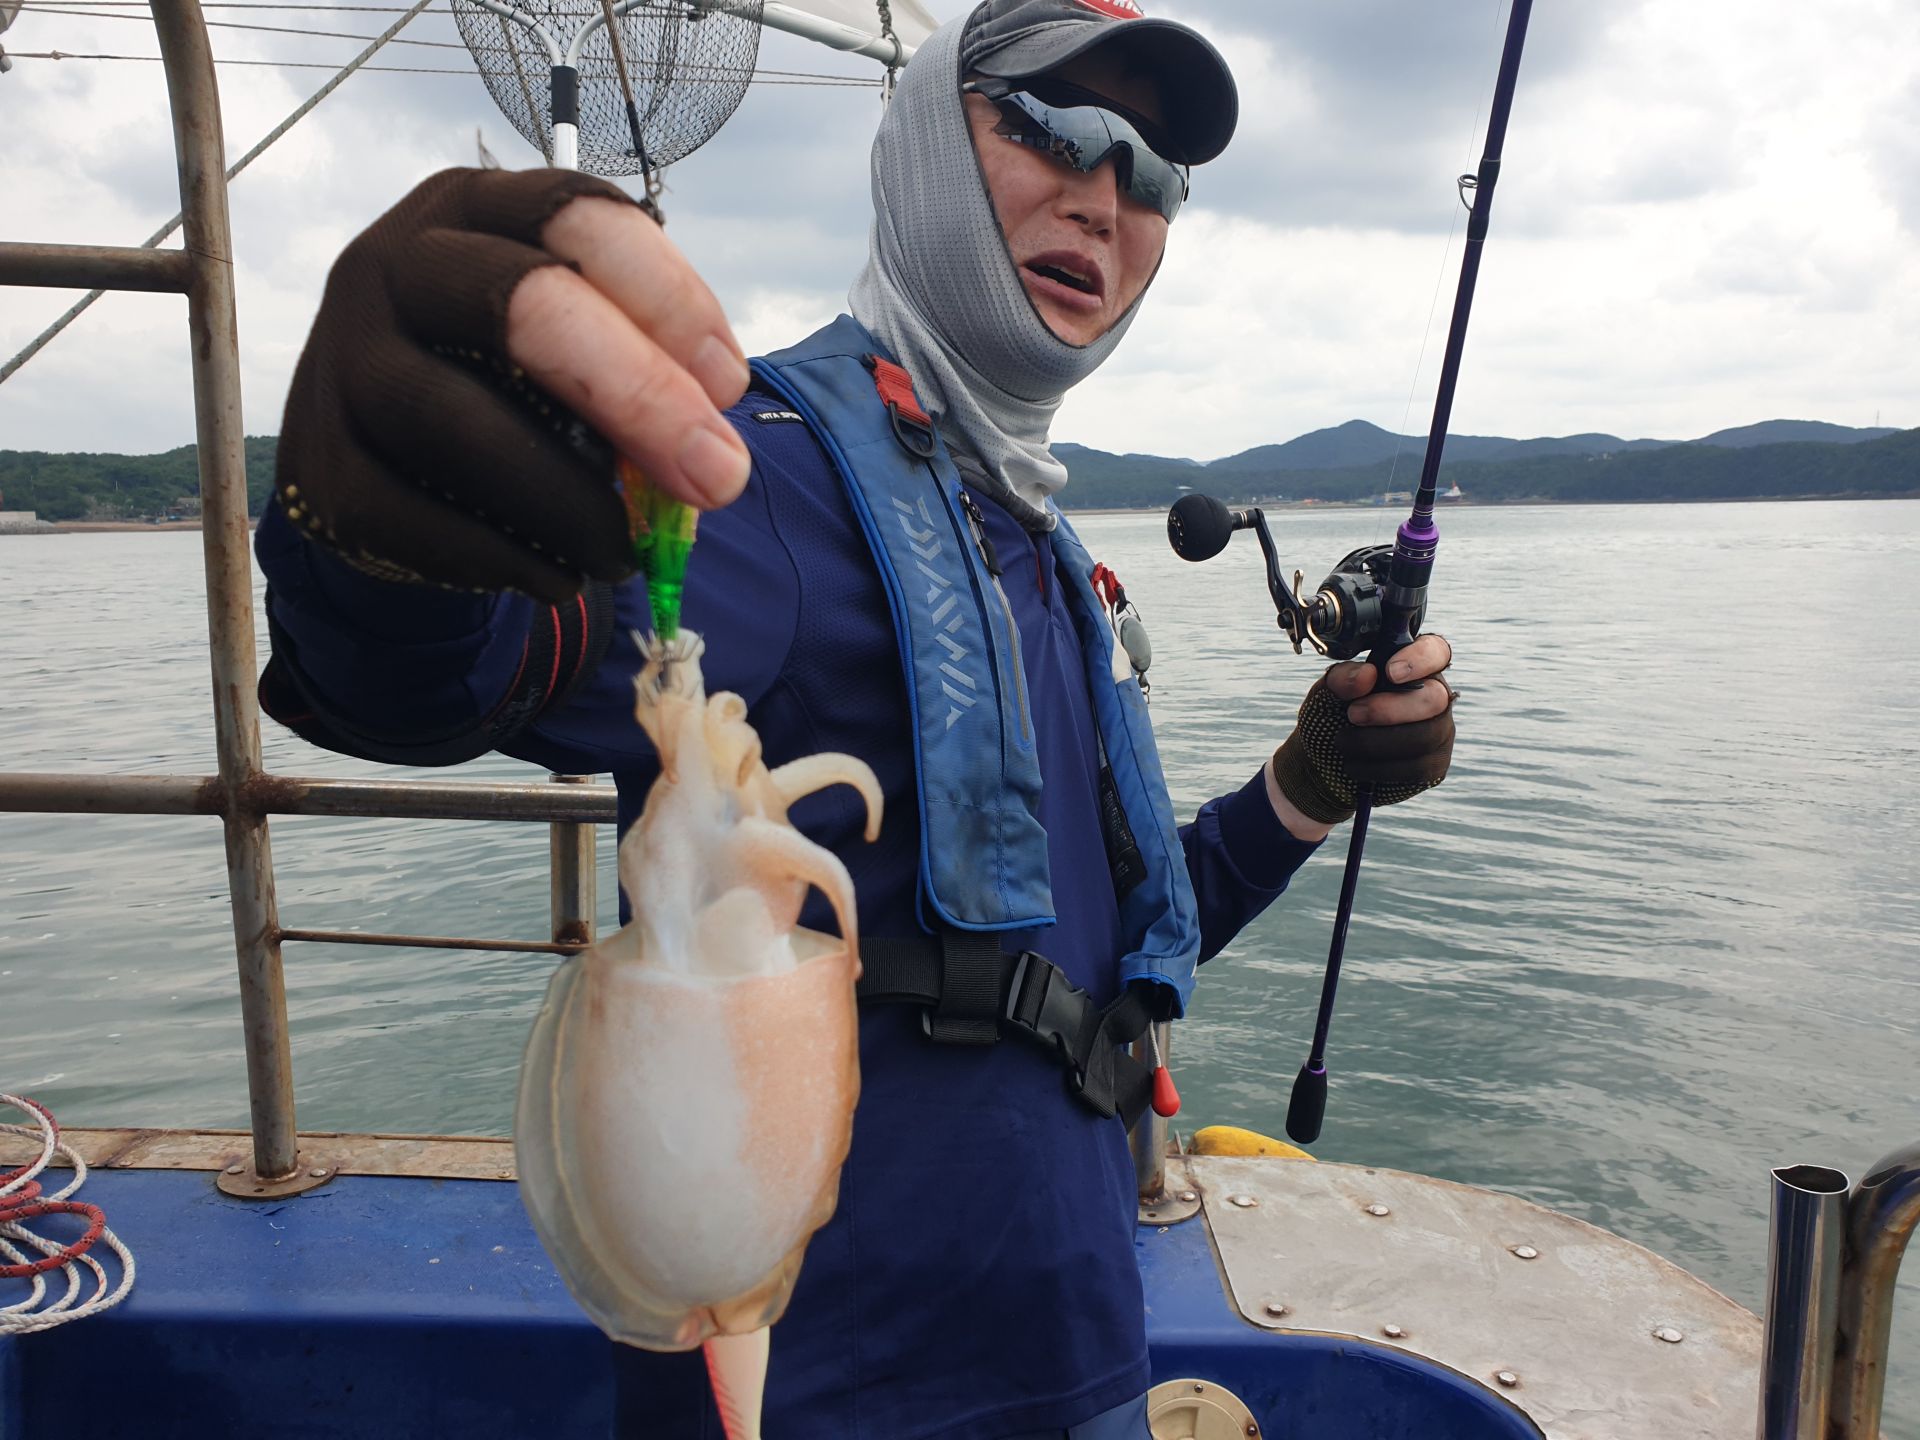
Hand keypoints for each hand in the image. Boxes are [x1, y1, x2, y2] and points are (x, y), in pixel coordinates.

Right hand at [275, 168, 751, 603]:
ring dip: (567, 501)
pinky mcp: (321, 465)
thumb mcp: (574, 343)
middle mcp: (393, 265)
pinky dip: (503, 557)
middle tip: (718, 478)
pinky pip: (413, 516)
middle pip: (517, 303)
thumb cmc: (509, 382)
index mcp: (474, 210)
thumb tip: (709, 449)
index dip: (667, 297)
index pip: (576, 217)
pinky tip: (558, 577)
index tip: (730, 385)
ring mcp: (343, 362)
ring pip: (455, 422)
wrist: (382, 455)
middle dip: (637, 395)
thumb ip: (642, 368)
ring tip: (625, 552)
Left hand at [1266, 633, 1455, 838]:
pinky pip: (1416, 768)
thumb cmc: (1333, 714)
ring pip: (1426, 737)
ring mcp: (1438, 732)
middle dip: (1389, 709)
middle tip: (1353, 714)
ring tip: (1343, 742)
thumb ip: (1343, 677)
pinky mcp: (1433, 765)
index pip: (1436, 651)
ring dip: (1377, 741)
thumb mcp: (1329, 691)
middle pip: (1435, 699)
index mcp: (1413, 667)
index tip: (1390, 672)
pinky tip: (1354, 764)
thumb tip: (1367, 674)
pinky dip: (1378, 768)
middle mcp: (1435, 697)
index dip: (1421, 659)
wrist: (1323, 759)